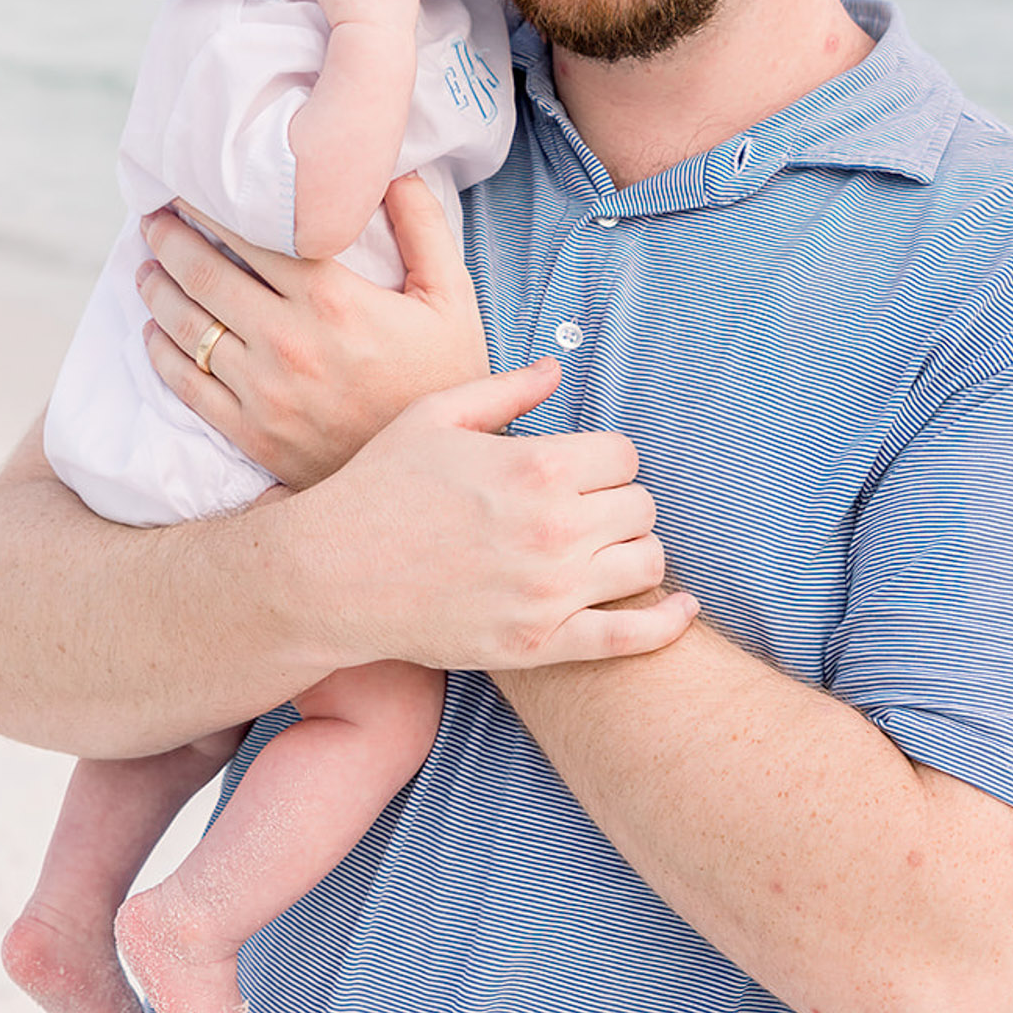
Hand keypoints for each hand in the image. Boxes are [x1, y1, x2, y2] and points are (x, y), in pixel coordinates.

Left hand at [139, 173, 489, 486]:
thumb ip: (423, 226)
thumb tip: (393, 168)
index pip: (252, 236)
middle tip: (154, 218)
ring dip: (157, 288)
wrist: (434, 478)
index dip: (211, 208)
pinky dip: (160, 353)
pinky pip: (187, 386)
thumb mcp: (451, 297)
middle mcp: (290, 342)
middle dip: (172, 239)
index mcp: (335, 300)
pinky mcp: (252, 433)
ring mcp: (265, 392)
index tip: (188, 188)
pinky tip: (153, 332)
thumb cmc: (445, 376)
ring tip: (146, 265)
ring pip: (188, 326)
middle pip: (207, 275)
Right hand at [289, 357, 696, 669]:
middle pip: (641, 506)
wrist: (331, 575)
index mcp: (535, 466)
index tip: (577, 468)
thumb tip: (557, 368)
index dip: (603, 459)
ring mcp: (548, 593)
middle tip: (583, 507)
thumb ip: (505, 392)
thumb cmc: (379, 486)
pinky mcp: (539, 644)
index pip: (623, 455)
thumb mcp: (435, 417)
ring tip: (601, 548)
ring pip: (646, 563)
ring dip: (632, 550)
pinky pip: (632, 637)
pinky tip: (681, 606)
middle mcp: (553, 529)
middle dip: (618, 501)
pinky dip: (666, 622)